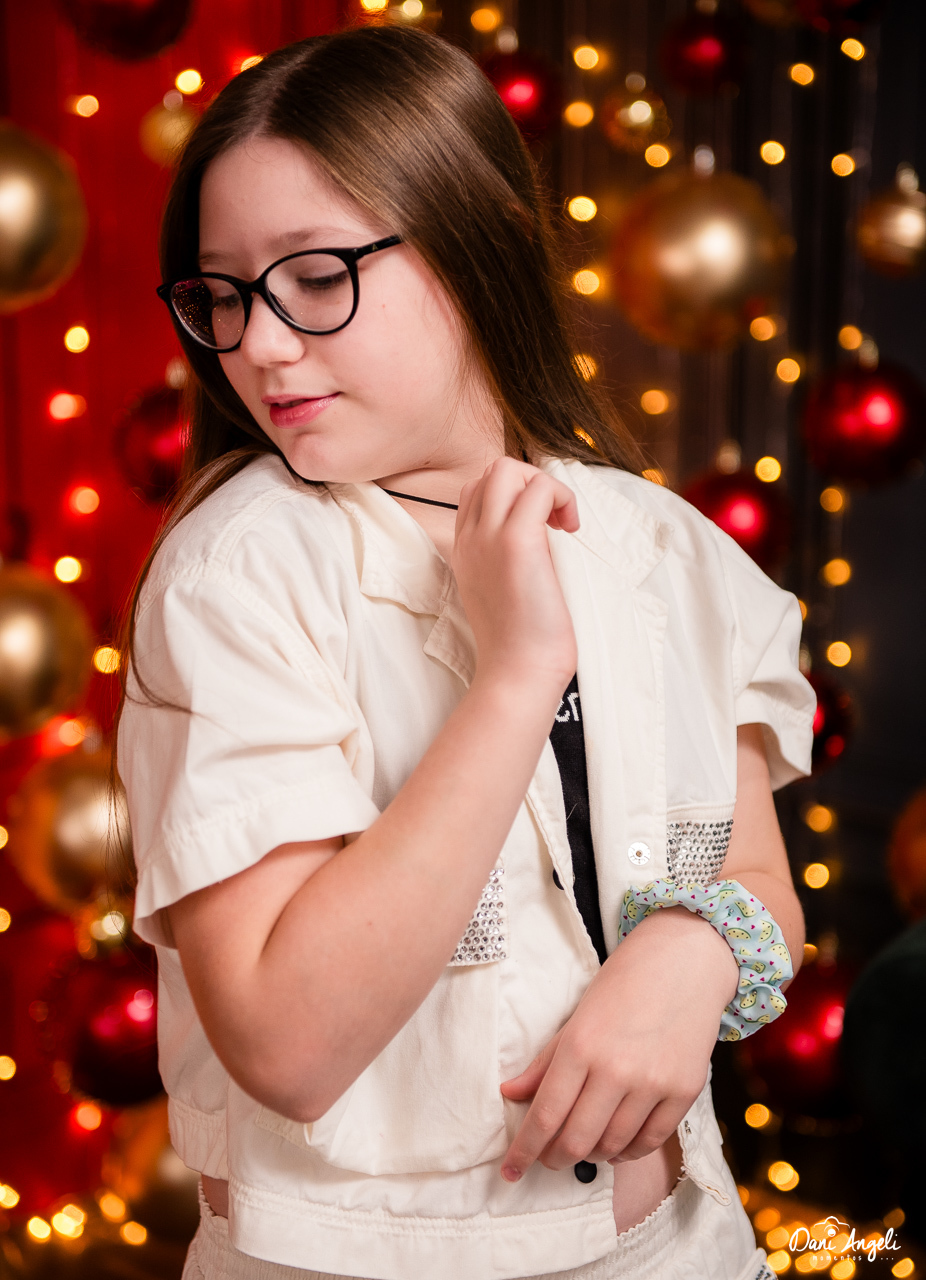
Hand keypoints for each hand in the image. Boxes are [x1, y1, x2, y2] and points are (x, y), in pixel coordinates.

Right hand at [452, 457, 579, 688]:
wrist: (518, 671)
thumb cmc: (519, 642)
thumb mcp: (500, 590)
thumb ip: (508, 557)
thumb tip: (544, 533)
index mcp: (463, 548)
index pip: (477, 490)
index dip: (514, 496)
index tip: (541, 528)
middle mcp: (470, 538)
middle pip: (493, 471)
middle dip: (532, 482)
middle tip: (555, 522)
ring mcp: (489, 537)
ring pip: (509, 468)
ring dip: (545, 486)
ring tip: (563, 524)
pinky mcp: (517, 542)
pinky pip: (540, 488)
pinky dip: (562, 498)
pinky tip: (572, 529)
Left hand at [497, 906, 737, 1180]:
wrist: (684, 961)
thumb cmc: (623, 985)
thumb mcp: (576, 1017)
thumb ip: (545, 1062)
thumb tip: (509, 1094)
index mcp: (581, 1046)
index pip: (545, 1115)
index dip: (524, 1150)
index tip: (509, 1170)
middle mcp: (616, 1069)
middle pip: (576, 1140)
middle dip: (554, 1158)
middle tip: (547, 1157)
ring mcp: (653, 1083)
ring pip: (612, 1146)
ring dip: (591, 1155)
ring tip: (582, 1144)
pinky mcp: (684, 1091)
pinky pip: (650, 1141)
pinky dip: (627, 1152)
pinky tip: (616, 1145)